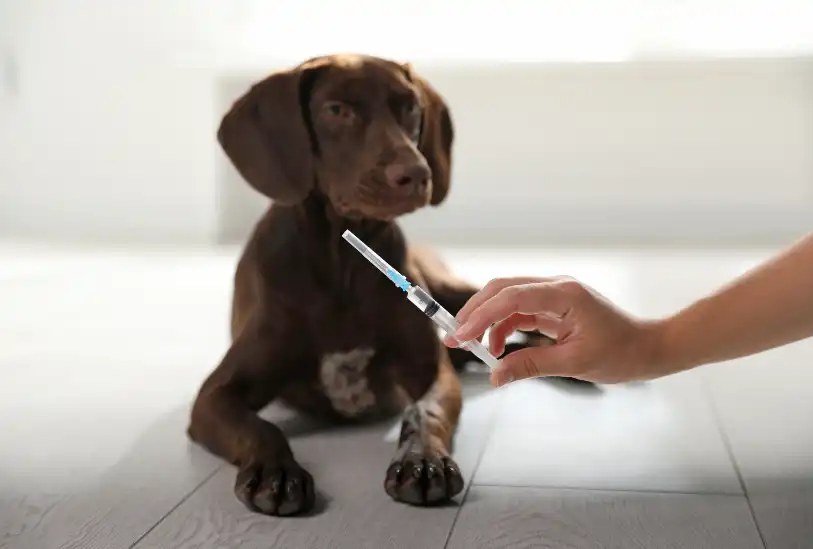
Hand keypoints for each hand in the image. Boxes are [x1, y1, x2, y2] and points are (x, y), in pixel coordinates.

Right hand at [444, 277, 664, 385]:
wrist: (649, 348)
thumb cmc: (621, 354)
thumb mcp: (574, 364)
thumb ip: (531, 366)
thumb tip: (495, 376)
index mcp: (564, 294)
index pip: (511, 297)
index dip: (481, 316)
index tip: (460, 336)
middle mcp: (556, 287)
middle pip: (503, 289)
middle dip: (475, 311)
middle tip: (453, 336)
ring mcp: (554, 295)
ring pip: (508, 299)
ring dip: (487, 321)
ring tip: (473, 348)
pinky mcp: (554, 307)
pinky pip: (520, 312)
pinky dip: (504, 328)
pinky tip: (497, 349)